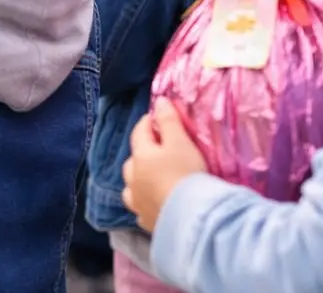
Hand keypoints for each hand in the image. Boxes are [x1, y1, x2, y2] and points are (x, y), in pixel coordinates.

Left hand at [122, 99, 206, 231]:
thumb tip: (159, 101)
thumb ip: (169, 121)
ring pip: (132, 187)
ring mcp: (138, 202)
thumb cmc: (186, 174)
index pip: (139, 133)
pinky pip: (142, 210)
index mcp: (140, 157)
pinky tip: (155, 204)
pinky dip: (146, 204)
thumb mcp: (180, 142)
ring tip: (151, 179)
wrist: (191, 217)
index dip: (147, 122)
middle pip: (132, 161)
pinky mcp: (148, 222)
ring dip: (139, 181)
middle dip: (141, 153)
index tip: (155, 117)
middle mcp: (133, 180)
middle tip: (157, 149)